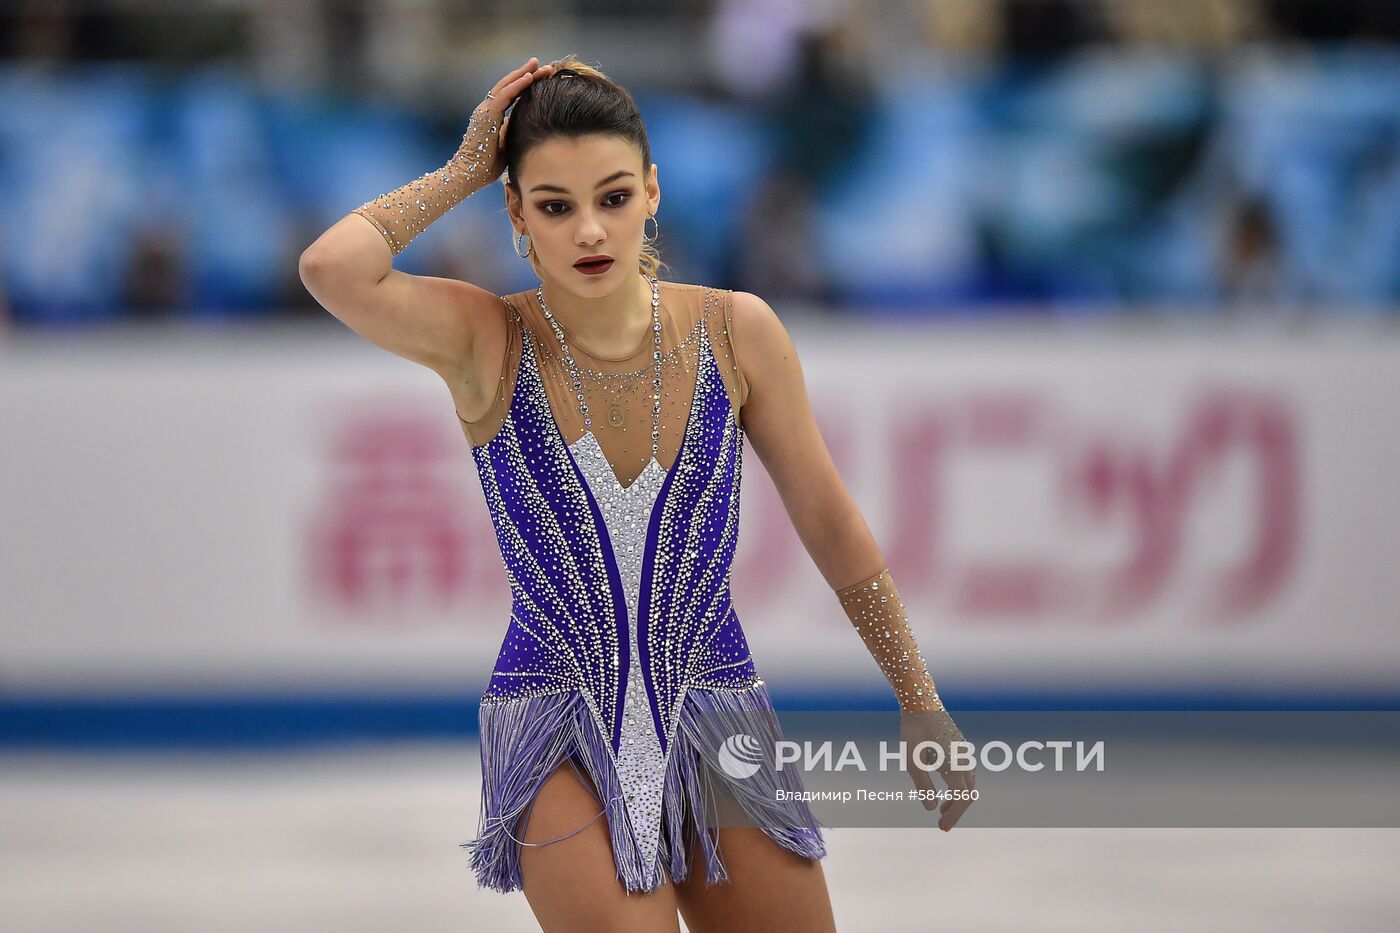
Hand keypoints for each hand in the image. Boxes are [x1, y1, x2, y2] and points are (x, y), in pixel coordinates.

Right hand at [464, 56, 555, 187]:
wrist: (468, 175)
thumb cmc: (485, 166)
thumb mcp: (504, 146)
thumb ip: (510, 132)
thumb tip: (518, 123)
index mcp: (491, 116)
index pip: (510, 95)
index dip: (525, 86)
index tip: (541, 78)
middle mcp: (487, 109)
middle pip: (509, 86)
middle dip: (527, 74)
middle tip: (544, 65)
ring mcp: (485, 110)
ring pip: (507, 86)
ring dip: (524, 74)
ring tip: (539, 64)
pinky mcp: (486, 115)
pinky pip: (504, 95)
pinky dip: (517, 85)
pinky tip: (529, 77)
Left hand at [899, 706, 976, 831]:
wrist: (921, 703)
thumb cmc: (913, 732)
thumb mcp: (913, 762)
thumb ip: (924, 786)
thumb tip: (932, 808)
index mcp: (955, 767)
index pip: (962, 800)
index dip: (954, 817)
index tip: (941, 828)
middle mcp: (964, 761)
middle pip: (969, 794)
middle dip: (957, 811)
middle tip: (942, 824)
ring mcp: (964, 752)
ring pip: (968, 782)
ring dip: (959, 798)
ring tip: (943, 809)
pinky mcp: (959, 746)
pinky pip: (965, 771)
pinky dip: (958, 785)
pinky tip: (944, 786)